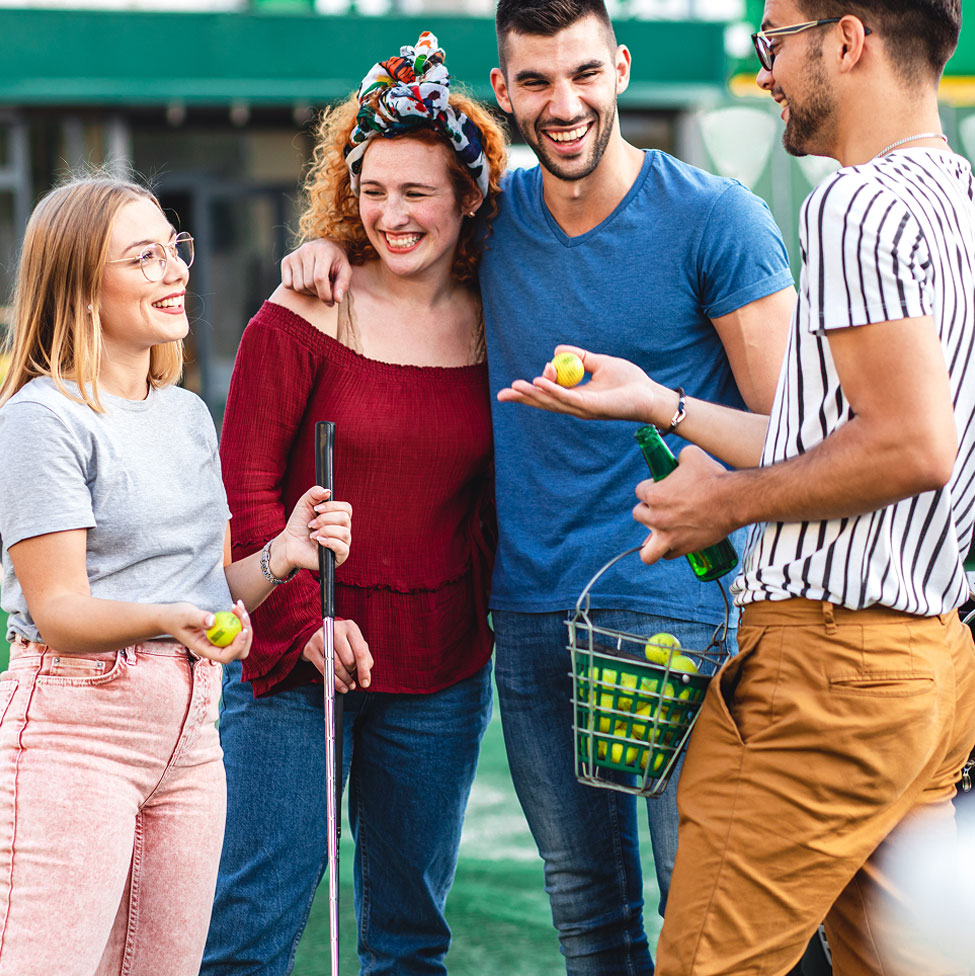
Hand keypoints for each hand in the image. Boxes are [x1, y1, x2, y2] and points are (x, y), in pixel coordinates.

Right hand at [161, 599, 251, 663]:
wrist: (172, 617)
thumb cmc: (176, 616)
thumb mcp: (185, 615)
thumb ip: (198, 618)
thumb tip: (213, 621)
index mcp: (205, 650)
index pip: (225, 656)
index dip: (237, 646)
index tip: (242, 630)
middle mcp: (215, 649)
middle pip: (240, 651)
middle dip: (246, 634)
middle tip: (242, 614)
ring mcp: (220, 643)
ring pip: (242, 640)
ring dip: (245, 623)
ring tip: (238, 605)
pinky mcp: (224, 634)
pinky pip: (238, 630)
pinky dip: (241, 619)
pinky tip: (236, 605)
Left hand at [277, 487, 352, 577]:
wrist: (289, 544)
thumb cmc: (299, 525)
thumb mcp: (305, 504)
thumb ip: (315, 493)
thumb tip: (328, 491)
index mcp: (338, 518)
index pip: (347, 508)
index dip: (332, 506)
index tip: (317, 509)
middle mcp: (343, 530)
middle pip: (344, 518)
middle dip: (325, 520)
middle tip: (311, 524)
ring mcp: (342, 544)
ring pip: (344, 532)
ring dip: (325, 531)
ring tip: (313, 535)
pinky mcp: (339, 557)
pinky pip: (343, 548)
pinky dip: (329, 542)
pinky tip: (319, 541)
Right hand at [280, 239, 351, 305]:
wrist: (325, 247)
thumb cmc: (337, 262)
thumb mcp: (345, 271)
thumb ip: (342, 285)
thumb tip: (337, 299)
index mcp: (323, 251)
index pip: (319, 278)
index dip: (325, 295)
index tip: (331, 302)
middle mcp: (306, 250)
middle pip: (308, 284)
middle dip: (318, 293)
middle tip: (326, 290)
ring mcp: (294, 255)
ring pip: (298, 286)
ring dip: (308, 292)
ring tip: (317, 285)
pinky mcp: (285, 261)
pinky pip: (287, 284)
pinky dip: (296, 288)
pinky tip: (306, 281)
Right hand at [300, 620, 372, 692]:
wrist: (318, 636)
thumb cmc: (342, 642)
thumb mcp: (355, 645)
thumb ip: (365, 658)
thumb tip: (365, 676)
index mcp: (350, 627)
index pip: (360, 652)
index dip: (364, 670)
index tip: (365, 683)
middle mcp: (336, 630)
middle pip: (348, 659)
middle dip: (352, 673)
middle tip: (353, 679)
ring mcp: (321, 638)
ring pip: (336, 666)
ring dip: (344, 679)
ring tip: (348, 685)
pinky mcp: (310, 648)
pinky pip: (323, 669)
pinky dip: (333, 681)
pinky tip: (340, 686)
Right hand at [496, 345, 667, 423]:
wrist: (649, 394)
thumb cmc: (629, 382)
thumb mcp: (601, 363)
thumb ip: (580, 358)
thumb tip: (556, 351)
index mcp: (578, 397)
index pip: (551, 394)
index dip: (540, 383)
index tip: (542, 369)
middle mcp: (576, 406)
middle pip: (544, 402)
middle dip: (523, 398)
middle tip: (503, 394)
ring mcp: (582, 408)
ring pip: (551, 401)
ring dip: (532, 394)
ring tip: (514, 389)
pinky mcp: (590, 406)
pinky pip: (566, 397)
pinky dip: (551, 390)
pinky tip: (538, 384)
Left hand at [632, 446, 737, 564]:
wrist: (734, 501)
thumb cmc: (713, 477)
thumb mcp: (691, 455)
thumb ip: (678, 459)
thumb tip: (677, 461)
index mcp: (654, 495)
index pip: (639, 491)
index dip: (649, 487)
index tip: (659, 488)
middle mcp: (657, 517)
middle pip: (639, 515)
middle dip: (648, 510)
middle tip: (662, 507)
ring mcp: (669, 536)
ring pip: (646, 551)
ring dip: (649, 543)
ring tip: (658, 537)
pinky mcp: (683, 548)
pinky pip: (667, 555)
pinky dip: (669, 550)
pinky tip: (675, 542)